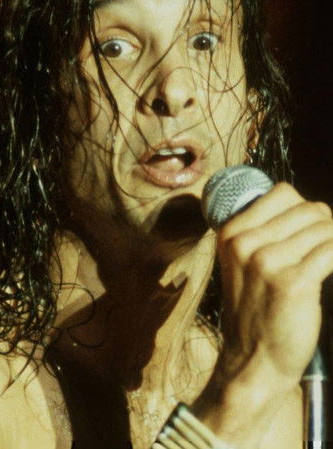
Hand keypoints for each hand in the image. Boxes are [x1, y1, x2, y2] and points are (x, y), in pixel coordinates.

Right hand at [216, 182, 332, 387]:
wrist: (253, 360)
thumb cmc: (255, 309)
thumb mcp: (241, 263)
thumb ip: (261, 232)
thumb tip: (306, 206)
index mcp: (231, 233)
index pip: (282, 193)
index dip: (304, 208)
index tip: (311, 229)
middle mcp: (245, 243)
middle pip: (308, 209)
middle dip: (325, 225)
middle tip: (324, 249)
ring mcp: (267, 262)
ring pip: (324, 228)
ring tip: (326, 261)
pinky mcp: (293, 283)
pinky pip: (332, 251)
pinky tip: (332, 268)